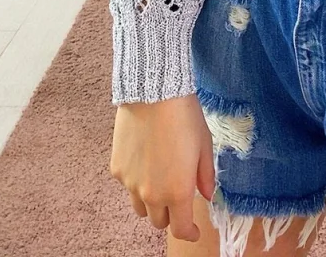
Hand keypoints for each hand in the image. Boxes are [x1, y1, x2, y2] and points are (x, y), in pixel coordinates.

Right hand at [109, 94, 215, 241]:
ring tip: (161, 178)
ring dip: (152, 201)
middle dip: (171, 215)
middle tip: (178, 197)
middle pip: (159, 221)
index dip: (190, 233)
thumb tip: (208, 194)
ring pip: (141, 207)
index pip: (181, 229)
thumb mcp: (204, 145)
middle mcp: (151, 194)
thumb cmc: (184, 117)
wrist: (154, 93)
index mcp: (177, 191)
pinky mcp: (117, 169)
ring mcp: (131, 184)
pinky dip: (137, 181)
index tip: (195, 230)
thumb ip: (206, 175)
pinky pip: (128, 185)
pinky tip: (146, 159)